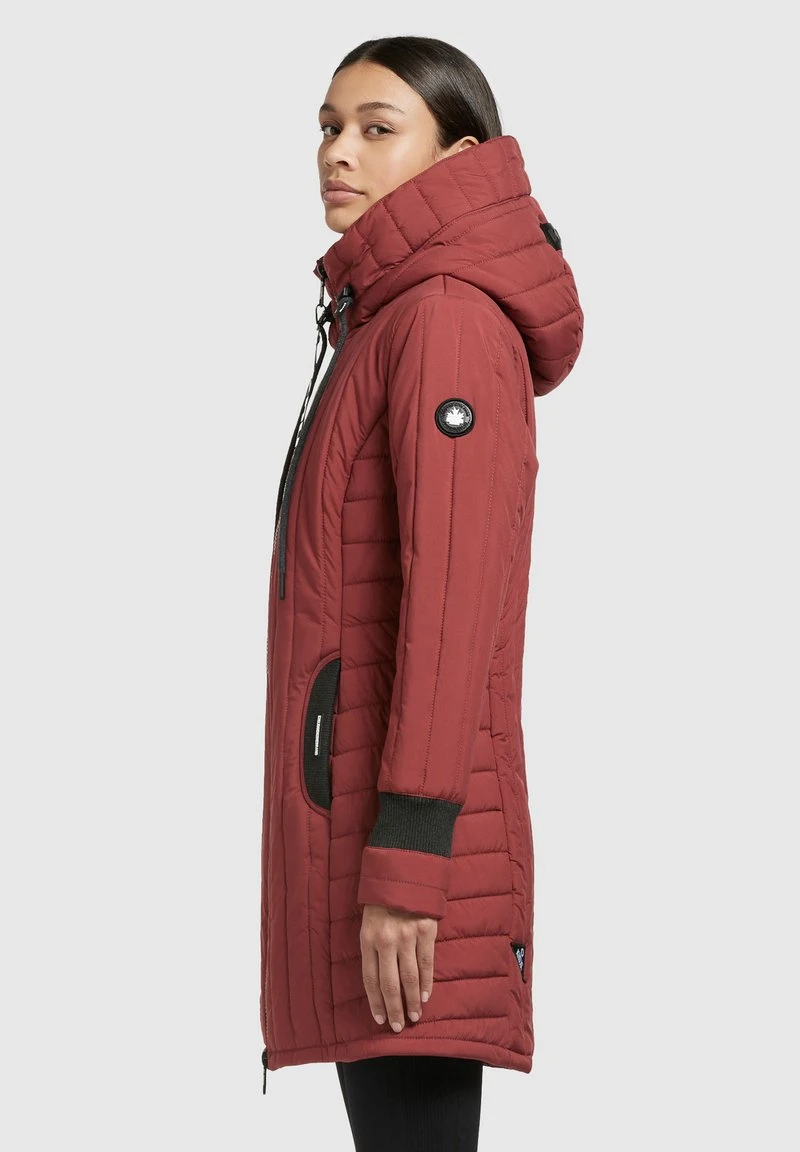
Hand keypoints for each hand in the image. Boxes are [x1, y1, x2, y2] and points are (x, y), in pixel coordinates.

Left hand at [360, 903, 437, 1030]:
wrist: (403, 870)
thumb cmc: (383, 900)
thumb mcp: (368, 921)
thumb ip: (373, 948)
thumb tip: (379, 980)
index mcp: (368, 938)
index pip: (370, 978)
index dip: (375, 1001)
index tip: (379, 1019)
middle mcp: (387, 940)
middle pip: (390, 983)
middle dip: (394, 1008)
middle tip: (398, 1026)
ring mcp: (407, 935)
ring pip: (410, 977)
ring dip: (413, 1000)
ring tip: (414, 1016)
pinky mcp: (426, 930)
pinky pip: (427, 962)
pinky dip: (427, 982)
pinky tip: (425, 996)